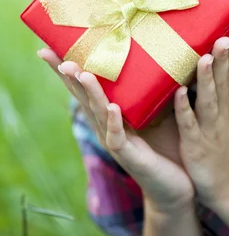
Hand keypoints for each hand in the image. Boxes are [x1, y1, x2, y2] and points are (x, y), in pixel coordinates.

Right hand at [37, 49, 194, 212]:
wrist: (173, 186)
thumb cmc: (162, 147)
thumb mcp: (151, 113)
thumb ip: (145, 90)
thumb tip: (150, 54)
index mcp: (107, 114)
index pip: (83, 87)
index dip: (67, 69)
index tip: (48, 49)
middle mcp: (105, 126)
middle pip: (82, 96)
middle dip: (68, 75)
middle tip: (52, 55)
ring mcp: (114, 141)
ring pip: (97, 113)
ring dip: (90, 92)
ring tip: (81, 72)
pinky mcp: (129, 155)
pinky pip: (118, 137)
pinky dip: (114, 121)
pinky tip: (112, 107)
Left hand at [173, 34, 228, 209]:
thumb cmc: (224, 148)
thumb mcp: (226, 117)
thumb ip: (219, 93)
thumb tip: (213, 68)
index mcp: (225, 105)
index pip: (228, 74)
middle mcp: (220, 113)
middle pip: (222, 81)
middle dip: (223, 58)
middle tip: (224, 35)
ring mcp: (208, 129)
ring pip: (208, 99)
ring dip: (206, 78)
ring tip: (203, 57)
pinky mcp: (196, 145)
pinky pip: (189, 124)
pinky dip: (185, 109)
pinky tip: (179, 94)